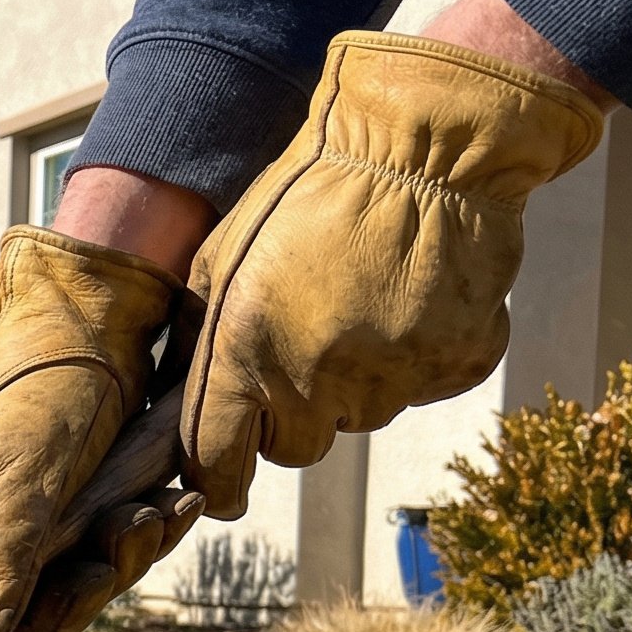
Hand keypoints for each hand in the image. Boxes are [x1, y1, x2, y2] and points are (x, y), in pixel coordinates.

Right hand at [0, 226, 191, 631]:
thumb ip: (1, 547)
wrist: (105, 301)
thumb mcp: (23, 460)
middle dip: (83, 592)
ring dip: (125, 559)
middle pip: (20, 620)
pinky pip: (106, 556)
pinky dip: (142, 536)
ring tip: (159, 505)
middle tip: (126, 535)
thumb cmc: (49, 370)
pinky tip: (173, 498)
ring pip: (74, 590)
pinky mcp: (73, 508)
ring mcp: (24, 524)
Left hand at [182, 28, 602, 517]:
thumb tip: (175, 404)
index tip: (224, 486)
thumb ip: (198, 341)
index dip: (220, 481)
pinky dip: (415, 357)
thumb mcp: (220, 258)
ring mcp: (391, 379)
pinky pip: (422, 387)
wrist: (422, 145)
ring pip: (358, 417)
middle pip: (294, 448)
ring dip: (352, 382)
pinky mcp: (456, 365)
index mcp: (242, 355)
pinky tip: (409, 301)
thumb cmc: (306, 194)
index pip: (217, 463)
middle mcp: (314, 381)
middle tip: (303, 350)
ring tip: (359, 306)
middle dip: (290, 415)